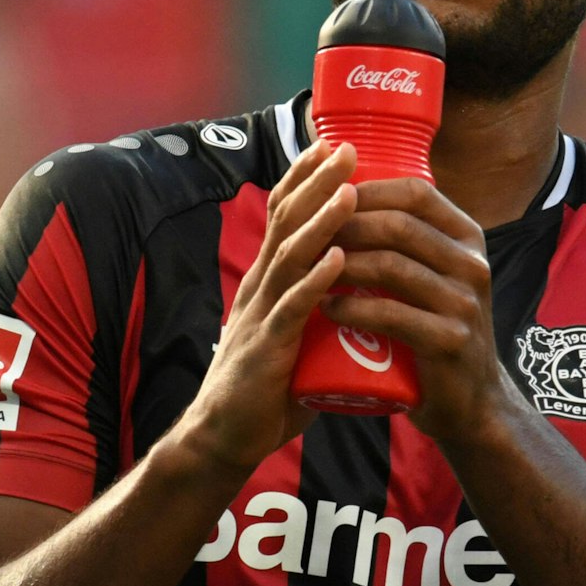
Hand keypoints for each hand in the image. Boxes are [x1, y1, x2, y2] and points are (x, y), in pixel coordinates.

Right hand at [175, 140, 357, 475]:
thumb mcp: (295, 339)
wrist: (222, 440)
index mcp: (266, 282)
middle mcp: (259, 289)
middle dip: (317, 183)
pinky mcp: (265, 350)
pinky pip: (292, 309)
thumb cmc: (264, 393)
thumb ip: (322, 315)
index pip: (283, 218)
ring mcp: (259, 317)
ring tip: (349, 190)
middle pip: (286, 223)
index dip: (305, 179)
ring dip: (321, 221)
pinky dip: (315, 281)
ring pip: (290, 257)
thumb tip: (363, 298)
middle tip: (347, 148)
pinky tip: (337, 260)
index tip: (333, 146)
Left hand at [321, 177, 508, 447]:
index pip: (416, 193)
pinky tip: (327, 307)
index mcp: (468, 238)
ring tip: (309, 270)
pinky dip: (353, 308)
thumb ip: (410, 239)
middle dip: (346, 226)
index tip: (327, 200)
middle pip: (400, 225)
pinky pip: (392, 315)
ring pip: (393, 266)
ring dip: (342, 265)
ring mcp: (465, 303)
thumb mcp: (436, 274)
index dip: (368, 190)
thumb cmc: (435, 328)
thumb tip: (346, 191)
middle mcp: (473, 264)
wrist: (468, 399)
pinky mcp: (450, 340)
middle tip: (307, 237)